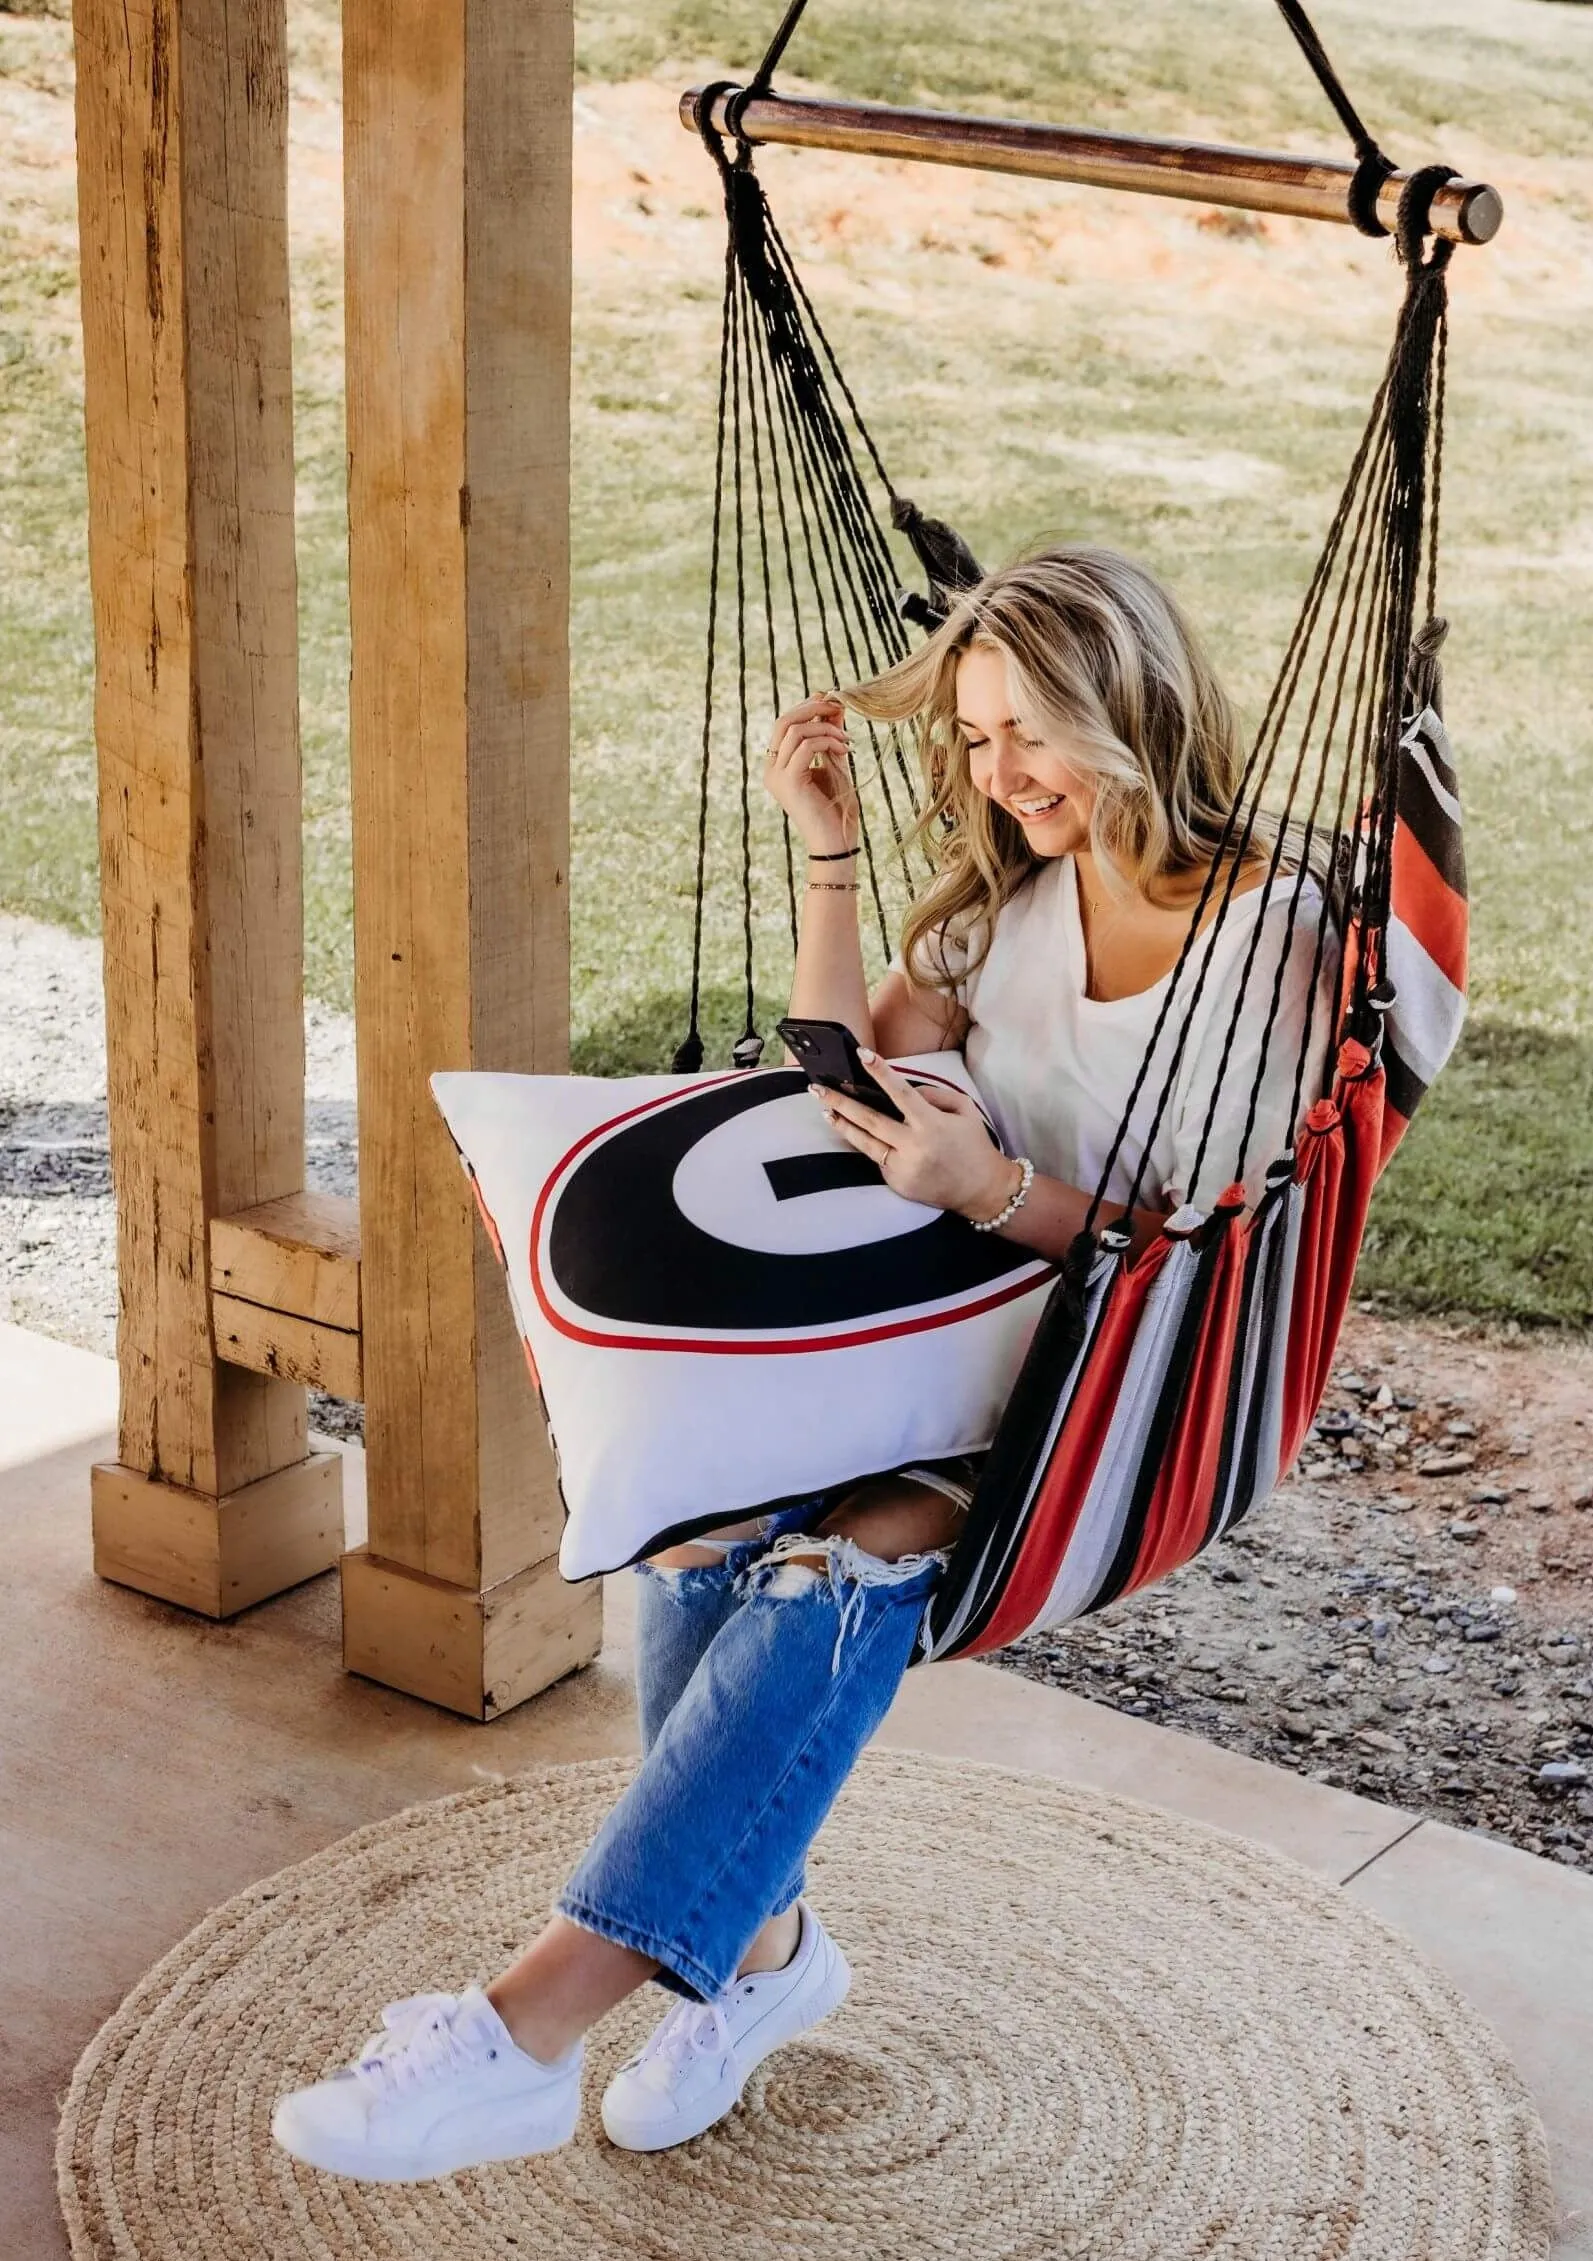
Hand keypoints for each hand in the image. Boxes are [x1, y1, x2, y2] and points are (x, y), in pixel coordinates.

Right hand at [763, 691, 858, 853]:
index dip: (807, 707)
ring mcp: (777, 776)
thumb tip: (833, 705)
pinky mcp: (788, 782)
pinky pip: (805, 747)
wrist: (837, 842)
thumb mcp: (835, 762)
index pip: (785, 724)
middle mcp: (772, 770)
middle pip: (783, 721)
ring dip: (826, 729)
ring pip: (795, 731)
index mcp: (778, 765)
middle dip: (812, 708)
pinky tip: (844, 751)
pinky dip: (827, 742)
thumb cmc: (837, 808)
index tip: (831, 701)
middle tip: (838, 707)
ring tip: (847, 741)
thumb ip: (831, 736)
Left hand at [814, 1052, 1021, 1220]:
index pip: (900, 1092)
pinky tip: (858, 1134)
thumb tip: (906, 1090)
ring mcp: (903, 1167)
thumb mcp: (965, 1111)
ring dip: (842, 1125)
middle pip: (869, 1119)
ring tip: (825, 1109)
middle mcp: (914, 1146)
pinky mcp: (897, 1183)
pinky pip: (878, 1159)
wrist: (982, 1191)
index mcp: (932, 1125)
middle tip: (817, 1087)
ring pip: (864, 1142)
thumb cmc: (974, 1146)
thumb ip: (935, 1095)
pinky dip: (870, 1145)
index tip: (862, 1054)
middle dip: (840, 1101)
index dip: (880, 1072)